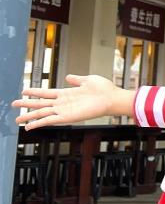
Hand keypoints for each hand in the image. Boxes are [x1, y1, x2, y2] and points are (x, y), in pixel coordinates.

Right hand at [13, 74, 131, 128]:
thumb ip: (76, 79)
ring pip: (42, 113)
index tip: (24, 91)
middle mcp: (63, 102)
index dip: (35, 92)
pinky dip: (38, 123)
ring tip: (17, 119)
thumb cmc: (103, 89)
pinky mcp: (67, 117)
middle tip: (14, 105)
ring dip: (29, 116)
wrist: (112, 98)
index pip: (46, 92)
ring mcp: (64, 110)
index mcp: (66, 93)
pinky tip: (28, 126)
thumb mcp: (87, 80)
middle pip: (41, 104)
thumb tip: (69, 77)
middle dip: (27, 105)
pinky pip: (49, 120)